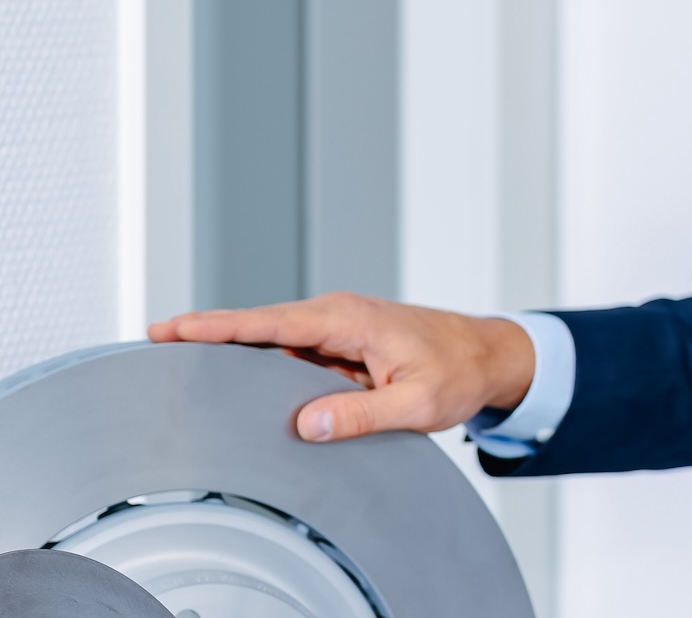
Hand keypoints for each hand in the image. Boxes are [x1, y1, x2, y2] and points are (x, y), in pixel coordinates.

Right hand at [147, 292, 536, 443]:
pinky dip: (261, 366)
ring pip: (271, 344)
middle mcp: (336, 318)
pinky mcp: (339, 348)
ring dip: (231, 352)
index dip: (215, 326)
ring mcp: (336, 332)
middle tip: (152, 346)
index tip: (168, 327)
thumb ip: (362, 414)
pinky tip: (234, 385)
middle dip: (206, 334)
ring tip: (179, 369)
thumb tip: (307, 423)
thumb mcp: (417, 404)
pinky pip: (290, 357)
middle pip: (258, 328)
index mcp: (348, 320)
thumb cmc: (459, 372)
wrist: (488, 357)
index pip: (269, 323)